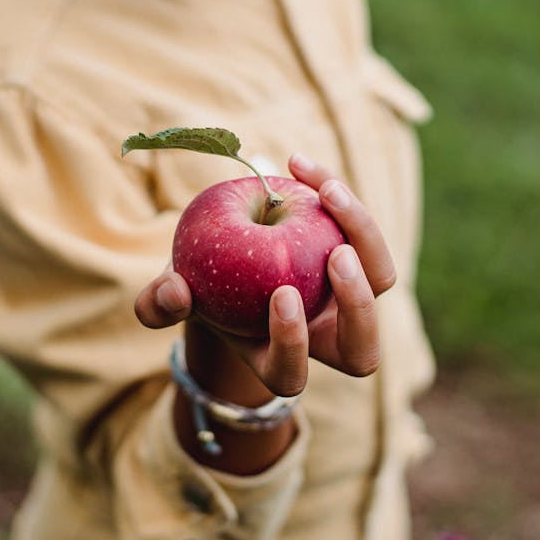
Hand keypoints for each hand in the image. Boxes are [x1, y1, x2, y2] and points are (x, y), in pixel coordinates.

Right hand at [135, 153, 395, 398]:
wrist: (227, 257)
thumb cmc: (197, 286)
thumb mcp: (171, 294)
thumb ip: (158, 302)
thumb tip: (174, 290)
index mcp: (277, 359)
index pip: (290, 374)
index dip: (291, 342)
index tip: (281, 293)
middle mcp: (321, 338)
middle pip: (363, 350)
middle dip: (357, 306)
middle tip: (336, 255)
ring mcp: (346, 299)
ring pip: (380, 279)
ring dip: (363, 235)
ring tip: (325, 191)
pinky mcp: (356, 254)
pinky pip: (361, 228)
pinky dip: (337, 196)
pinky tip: (298, 164)